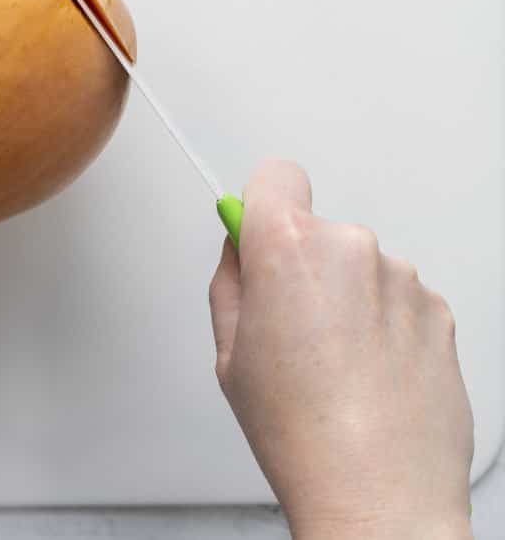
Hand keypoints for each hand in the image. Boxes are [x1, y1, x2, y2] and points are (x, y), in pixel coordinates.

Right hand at [209, 160, 472, 539]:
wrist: (379, 491)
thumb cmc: (302, 432)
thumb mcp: (228, 352)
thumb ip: (232, 284)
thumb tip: (241, 255)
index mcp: (288, 247)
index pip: (274, 176)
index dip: (260, 205)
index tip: (255, 234)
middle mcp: (351, 247)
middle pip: (316, 229)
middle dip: (301, 266)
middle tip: (289, 329)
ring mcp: (402, 278)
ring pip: (359, 266)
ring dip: (347, 297)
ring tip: (333, 364)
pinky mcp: (438, 309)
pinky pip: (397, 297)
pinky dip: (383, 323)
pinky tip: (368, 373)